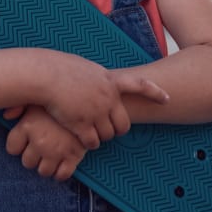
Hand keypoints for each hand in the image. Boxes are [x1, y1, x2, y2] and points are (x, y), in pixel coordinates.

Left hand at [4, 105, 86, 180]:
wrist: (87, 98)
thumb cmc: (58, 98)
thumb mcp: (37, 98)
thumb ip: (19, 106)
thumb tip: (7, 116)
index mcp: (27, 126)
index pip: (12, 148)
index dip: (18, 146)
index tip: (24, 142)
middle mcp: (39, 141)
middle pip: (27, 162)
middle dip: (33, 157)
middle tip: (41, 148)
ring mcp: (56, 151)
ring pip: (43, 171)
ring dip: (46, 166)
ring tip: (51, 156)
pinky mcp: (73, 156)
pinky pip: (62, 175)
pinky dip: (60, 173)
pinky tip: (61, 164)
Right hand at [39, 52, 168, 148]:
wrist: (44, 75)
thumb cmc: (57, 68)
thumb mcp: (84, 67)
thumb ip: (97, 77)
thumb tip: (102, 81)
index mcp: (109, 80)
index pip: (139, 84)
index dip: (154, 92)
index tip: (167, 99)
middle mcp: (107, 97)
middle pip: (123, 124)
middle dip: (117, 131)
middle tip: (108, 131)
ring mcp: (96, 111)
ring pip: (108, 136)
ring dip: (99, 137)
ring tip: (87, 132)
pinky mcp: (83, 124)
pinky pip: (93, 143)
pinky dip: (88, 144)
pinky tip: (80, 139)